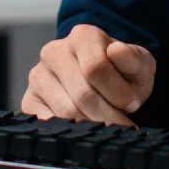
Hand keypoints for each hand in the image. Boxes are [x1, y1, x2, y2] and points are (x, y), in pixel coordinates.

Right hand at [22, 24, 155, 125]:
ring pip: (66, 111)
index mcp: (82, 35)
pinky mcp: (29, 101)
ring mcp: (38, 76)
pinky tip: (86, 129)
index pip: (95, 67)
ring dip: (92, 124)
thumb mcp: (138, 65)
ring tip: (107, 124)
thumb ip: (133, 58)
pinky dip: (71, 132)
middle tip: (123, 124)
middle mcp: (54, 51)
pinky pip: (48, 123)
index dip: (117, 92)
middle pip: (82, 93)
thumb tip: (117, 51)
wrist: (103, 83)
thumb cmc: (122, 73)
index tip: (132, 103)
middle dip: (108, 114)